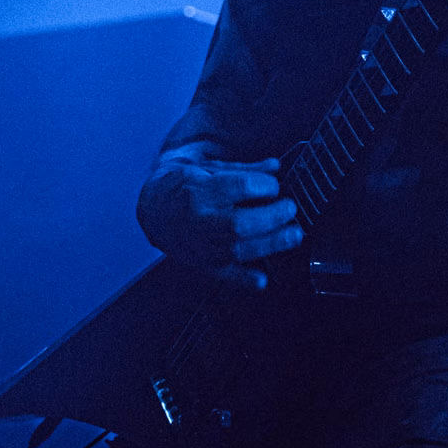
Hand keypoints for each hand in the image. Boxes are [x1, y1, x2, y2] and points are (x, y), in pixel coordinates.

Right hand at [137, 145, 302, 289]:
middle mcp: (199, 220)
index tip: (274, 186)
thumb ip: (244, 170)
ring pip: (239, 250)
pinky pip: (225, 275)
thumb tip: (275, 167)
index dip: (264, 186)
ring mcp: (200, 245)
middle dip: (273, 216)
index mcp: (199, 190)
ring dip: (272, 244)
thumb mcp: (209, 169)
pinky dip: (245, 280)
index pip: (239, 187)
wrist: (153, 209)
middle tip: (290, 209)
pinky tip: (262, 279)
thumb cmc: (184, 186)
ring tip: (293, 235)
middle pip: (240, 223)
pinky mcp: (203, 264)